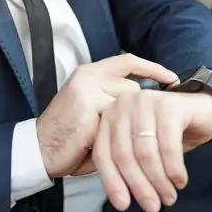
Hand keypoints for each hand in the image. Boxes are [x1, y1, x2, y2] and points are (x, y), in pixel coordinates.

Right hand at [36, 54, 177, 178]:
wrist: (39, 150)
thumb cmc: (68, 137)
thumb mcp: (93, 111)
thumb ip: (114, 102)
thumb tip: (146, 105)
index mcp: (89, 73)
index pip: (128, 61)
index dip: (153, 69)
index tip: (173, 79)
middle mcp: (89, 75)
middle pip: (133, 88)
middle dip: (140, 111)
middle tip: (143, 127)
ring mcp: (88, 88)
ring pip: (129, 103)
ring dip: (128, 126)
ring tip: (120, 140)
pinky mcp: (90, 105)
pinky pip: (119, 119)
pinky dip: (119, 135)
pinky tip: (108, 145)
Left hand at [91, 90, 211, 211]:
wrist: (201, 111)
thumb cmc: (167, 134)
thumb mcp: (140, 148)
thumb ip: (125, 165)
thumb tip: (119, 200)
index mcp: (110, 116)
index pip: (103, 153)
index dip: (112, 182)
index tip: (123, 206)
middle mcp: (124, 105)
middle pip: (124, 154)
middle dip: (139, 186)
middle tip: (153, 207)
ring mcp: (146, 102)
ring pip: (145, 152)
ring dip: (158, 181)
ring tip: (169, 197)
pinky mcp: (170, 105)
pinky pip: (168, 146)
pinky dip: (174, 169)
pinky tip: (180, 181)